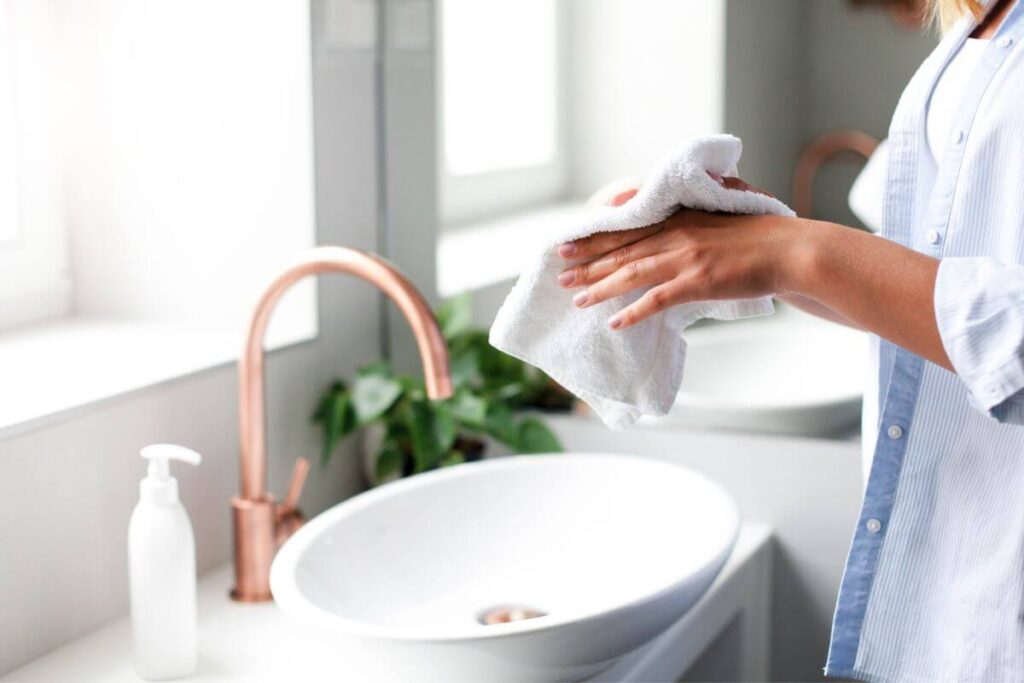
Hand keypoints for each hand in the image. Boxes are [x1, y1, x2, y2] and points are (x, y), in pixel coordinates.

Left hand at [559, 175, 804, 329]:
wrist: (790, 250)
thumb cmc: (759, 237)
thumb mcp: (717, 218)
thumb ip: (689, 222)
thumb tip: (667, 231)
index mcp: (678, 217)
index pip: (626, 228)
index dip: (594, 238)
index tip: (569, 246)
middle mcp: (676, 233)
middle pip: (621, 249)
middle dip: (587, 264)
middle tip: (560, 275)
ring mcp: (686, 257)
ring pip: (631, 273)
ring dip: (600, 288)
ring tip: (577, 300)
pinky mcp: (698, 282)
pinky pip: (657, 300)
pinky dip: (633, 313)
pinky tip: (614, 324)